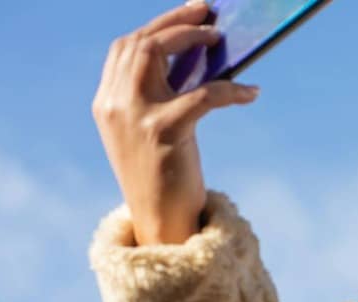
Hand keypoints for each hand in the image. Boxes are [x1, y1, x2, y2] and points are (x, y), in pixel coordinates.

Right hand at [92, 2, 257, 244]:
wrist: (161, 225)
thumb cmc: (164, 181)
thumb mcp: (149, 135)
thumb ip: (156, 101)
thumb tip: (195, 66)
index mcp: (106, 104)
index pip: (124, 49)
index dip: (154, 26)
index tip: (183, 16)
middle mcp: (114, 104)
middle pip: (139, 42)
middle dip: (173, 20)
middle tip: (205, 12)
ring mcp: (135, 116)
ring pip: (158, 52)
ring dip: (191, 37)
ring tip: (218, 38)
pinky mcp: (164, 132)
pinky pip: (203, 94)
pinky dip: (230, 90)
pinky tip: (251, 94)